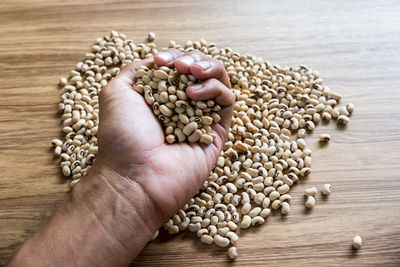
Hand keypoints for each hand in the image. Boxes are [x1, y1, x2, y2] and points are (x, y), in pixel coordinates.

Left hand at [94, 49, 234, 222]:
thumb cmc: (121, 136)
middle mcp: (182, 107)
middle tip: (181, 66)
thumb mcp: (116, 92)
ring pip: (218, 82)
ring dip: (209, 68)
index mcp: (160, 98)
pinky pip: (227, 101)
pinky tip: (194, 94)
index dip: (173, 57)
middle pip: (200, 71)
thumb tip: (158, 61)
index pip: (177, 68)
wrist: (135, 175)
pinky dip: (215, 88)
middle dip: (193, 60)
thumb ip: (136, 70)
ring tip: (193, 72)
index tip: (160, 60)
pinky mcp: (217, 132)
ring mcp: (200, 119)